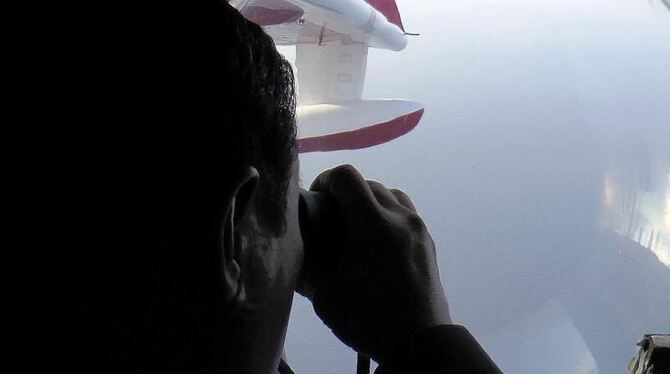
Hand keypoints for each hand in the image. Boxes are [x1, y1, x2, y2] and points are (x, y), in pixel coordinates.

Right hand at [298, 164, 450, 361]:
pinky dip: (387, 215)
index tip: (317, 201)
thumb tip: (298, 247)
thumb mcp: (325, 295)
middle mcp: (400, 218)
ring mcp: (418, 228)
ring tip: (356, 228)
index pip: (346, 176)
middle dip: (345, 194)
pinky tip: (377, 243)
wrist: (419, 344)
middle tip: (332, 220)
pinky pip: (405, 213)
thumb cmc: (368, 319)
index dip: (325, 181)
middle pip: (368, 183)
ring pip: (390, 194)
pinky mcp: (428, 242)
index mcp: (374, 224)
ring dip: (369, 202)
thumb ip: (308, 264)